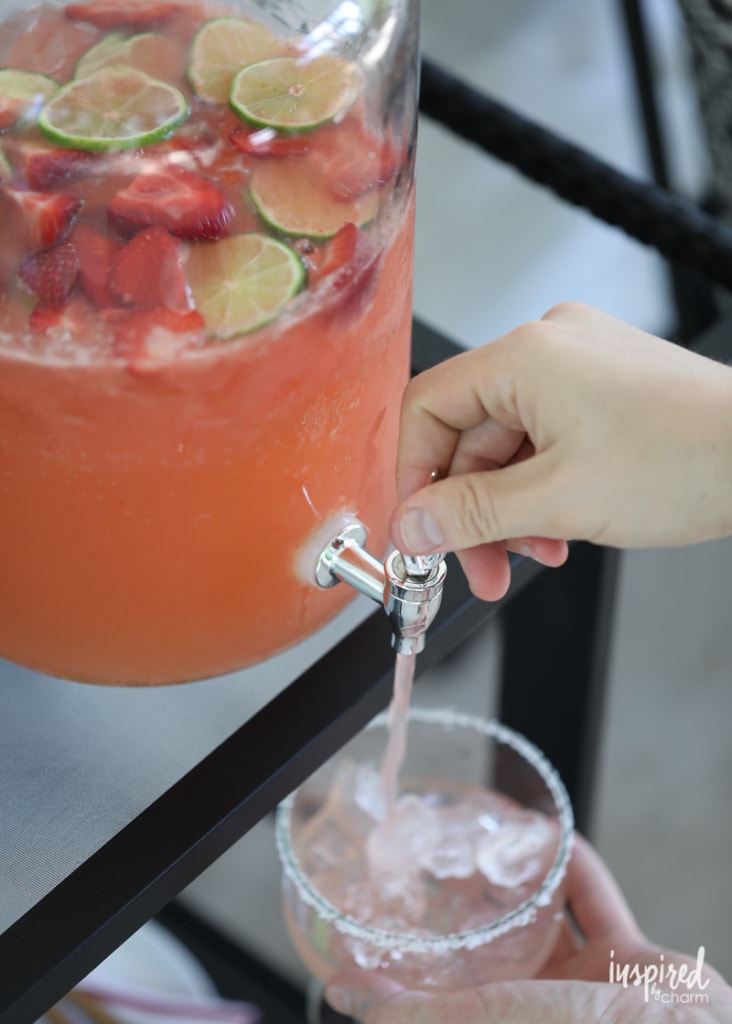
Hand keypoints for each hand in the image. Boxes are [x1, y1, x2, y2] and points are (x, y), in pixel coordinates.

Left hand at [324, 834, 731, 1022]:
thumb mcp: (505, 1016)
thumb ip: (437, 1011)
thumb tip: (357, 1005)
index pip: (450, 1002)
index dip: (411, 975)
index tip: (377, 938)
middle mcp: (549, 1009)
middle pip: (493, 958)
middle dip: (466, 916)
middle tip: (432, 871)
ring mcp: (591, 986)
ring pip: (542, 923)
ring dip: (517, 881)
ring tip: (483, 842)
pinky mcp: (632, 957)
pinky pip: (595, 901)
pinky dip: (573, 867)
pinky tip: (551, 835)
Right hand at [390, 303, 731, 598]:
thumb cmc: (689, 459)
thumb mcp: (557, 500)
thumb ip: (469, 514)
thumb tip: (411, 526)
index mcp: (524, 356)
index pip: (427, 409)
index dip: (414, 477)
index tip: (419, 531)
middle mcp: (547, 348)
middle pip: (470, 436)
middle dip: (474, 512)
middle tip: (481, 569)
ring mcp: (579, 366)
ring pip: (510, 446)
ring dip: (512, 509)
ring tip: (536, 553)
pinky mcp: (603, 388)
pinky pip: (546, 440)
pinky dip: (545, 489)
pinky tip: (562, 529)